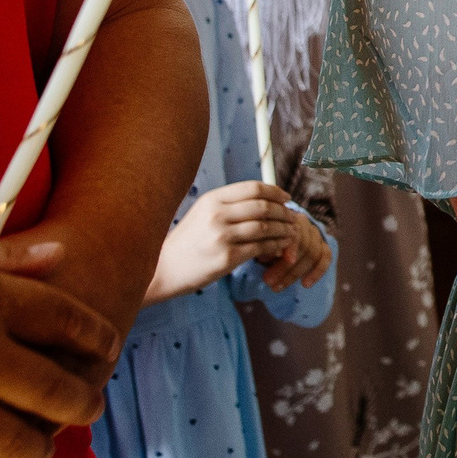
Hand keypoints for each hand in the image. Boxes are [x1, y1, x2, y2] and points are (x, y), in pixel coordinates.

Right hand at [146, 183, 326, 302]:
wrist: (164, 269)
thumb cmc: (187, 242)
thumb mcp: (202, 214)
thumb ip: (229, 205)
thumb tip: (264, 199)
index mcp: (212, 200)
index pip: (253, 188)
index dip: (275, 192)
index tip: (287, 198)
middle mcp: (217, 215)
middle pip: (263, 207)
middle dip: (283, 212)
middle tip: (292, 217)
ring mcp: (222, 236)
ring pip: (265, 227)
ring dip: (283, 229)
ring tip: (291, 232)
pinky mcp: (226, 258)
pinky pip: (260, 248)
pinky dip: (275, 246)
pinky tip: (280, 247)